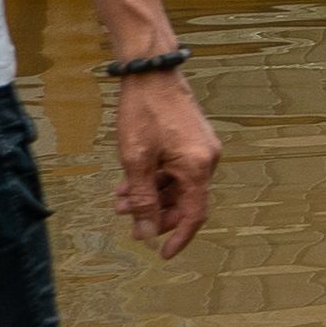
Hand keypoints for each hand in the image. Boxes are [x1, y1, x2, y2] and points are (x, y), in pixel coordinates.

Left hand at [105, 61, 219, 258]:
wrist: (151, 73)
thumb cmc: (143, 113)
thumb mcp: (135, 160)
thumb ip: (141, 199)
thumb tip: (146, 232)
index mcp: (197, 167)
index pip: (194, 214)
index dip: (179, 237)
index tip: (162, 254)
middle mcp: (207, 160)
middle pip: (186, 201)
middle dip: (156, 214)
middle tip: (128, 222)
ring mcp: (202, 149)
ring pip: (178, 186)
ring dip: (151, 196)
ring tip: (119, 200)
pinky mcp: (194, 140)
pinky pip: (178, 170)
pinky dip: (156, 179)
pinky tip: (130, 181)